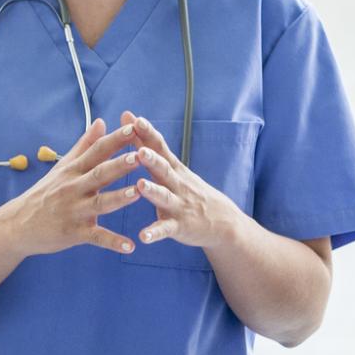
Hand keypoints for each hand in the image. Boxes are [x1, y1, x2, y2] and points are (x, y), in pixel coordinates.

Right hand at [1, 118, 145, 257]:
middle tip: (140, 156)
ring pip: (100, 203)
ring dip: (119, 198)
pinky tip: (130, 246)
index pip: (96, 151)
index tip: (133, 127)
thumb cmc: (45, 193)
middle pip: (100, 174)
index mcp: (74, 170)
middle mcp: (74, 188)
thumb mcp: (63, 167)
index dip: (115, 139)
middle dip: (120, 165)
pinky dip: (113, 242)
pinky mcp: (74, 233)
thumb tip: (101, 121)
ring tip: (138, 192)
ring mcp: (74, 211)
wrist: (17, 225)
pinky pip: (96, 237)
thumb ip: (84, 145)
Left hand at [121, 111, 241, 250]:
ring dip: (153, 191)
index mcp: (173, 168)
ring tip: (141, 185)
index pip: (160, 147)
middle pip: (164, 169)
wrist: (223, 222)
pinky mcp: (179, 226)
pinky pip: (165, 230)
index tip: (134, 119)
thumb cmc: (190, 190)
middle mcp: (177, 184)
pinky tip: (143, 237)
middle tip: (139, 150)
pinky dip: (154, 233)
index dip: (148, 133)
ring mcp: (179, 205)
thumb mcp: (173, 166)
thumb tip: (131, 118)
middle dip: (152, 159)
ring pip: (165, 197)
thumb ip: (148, 144)